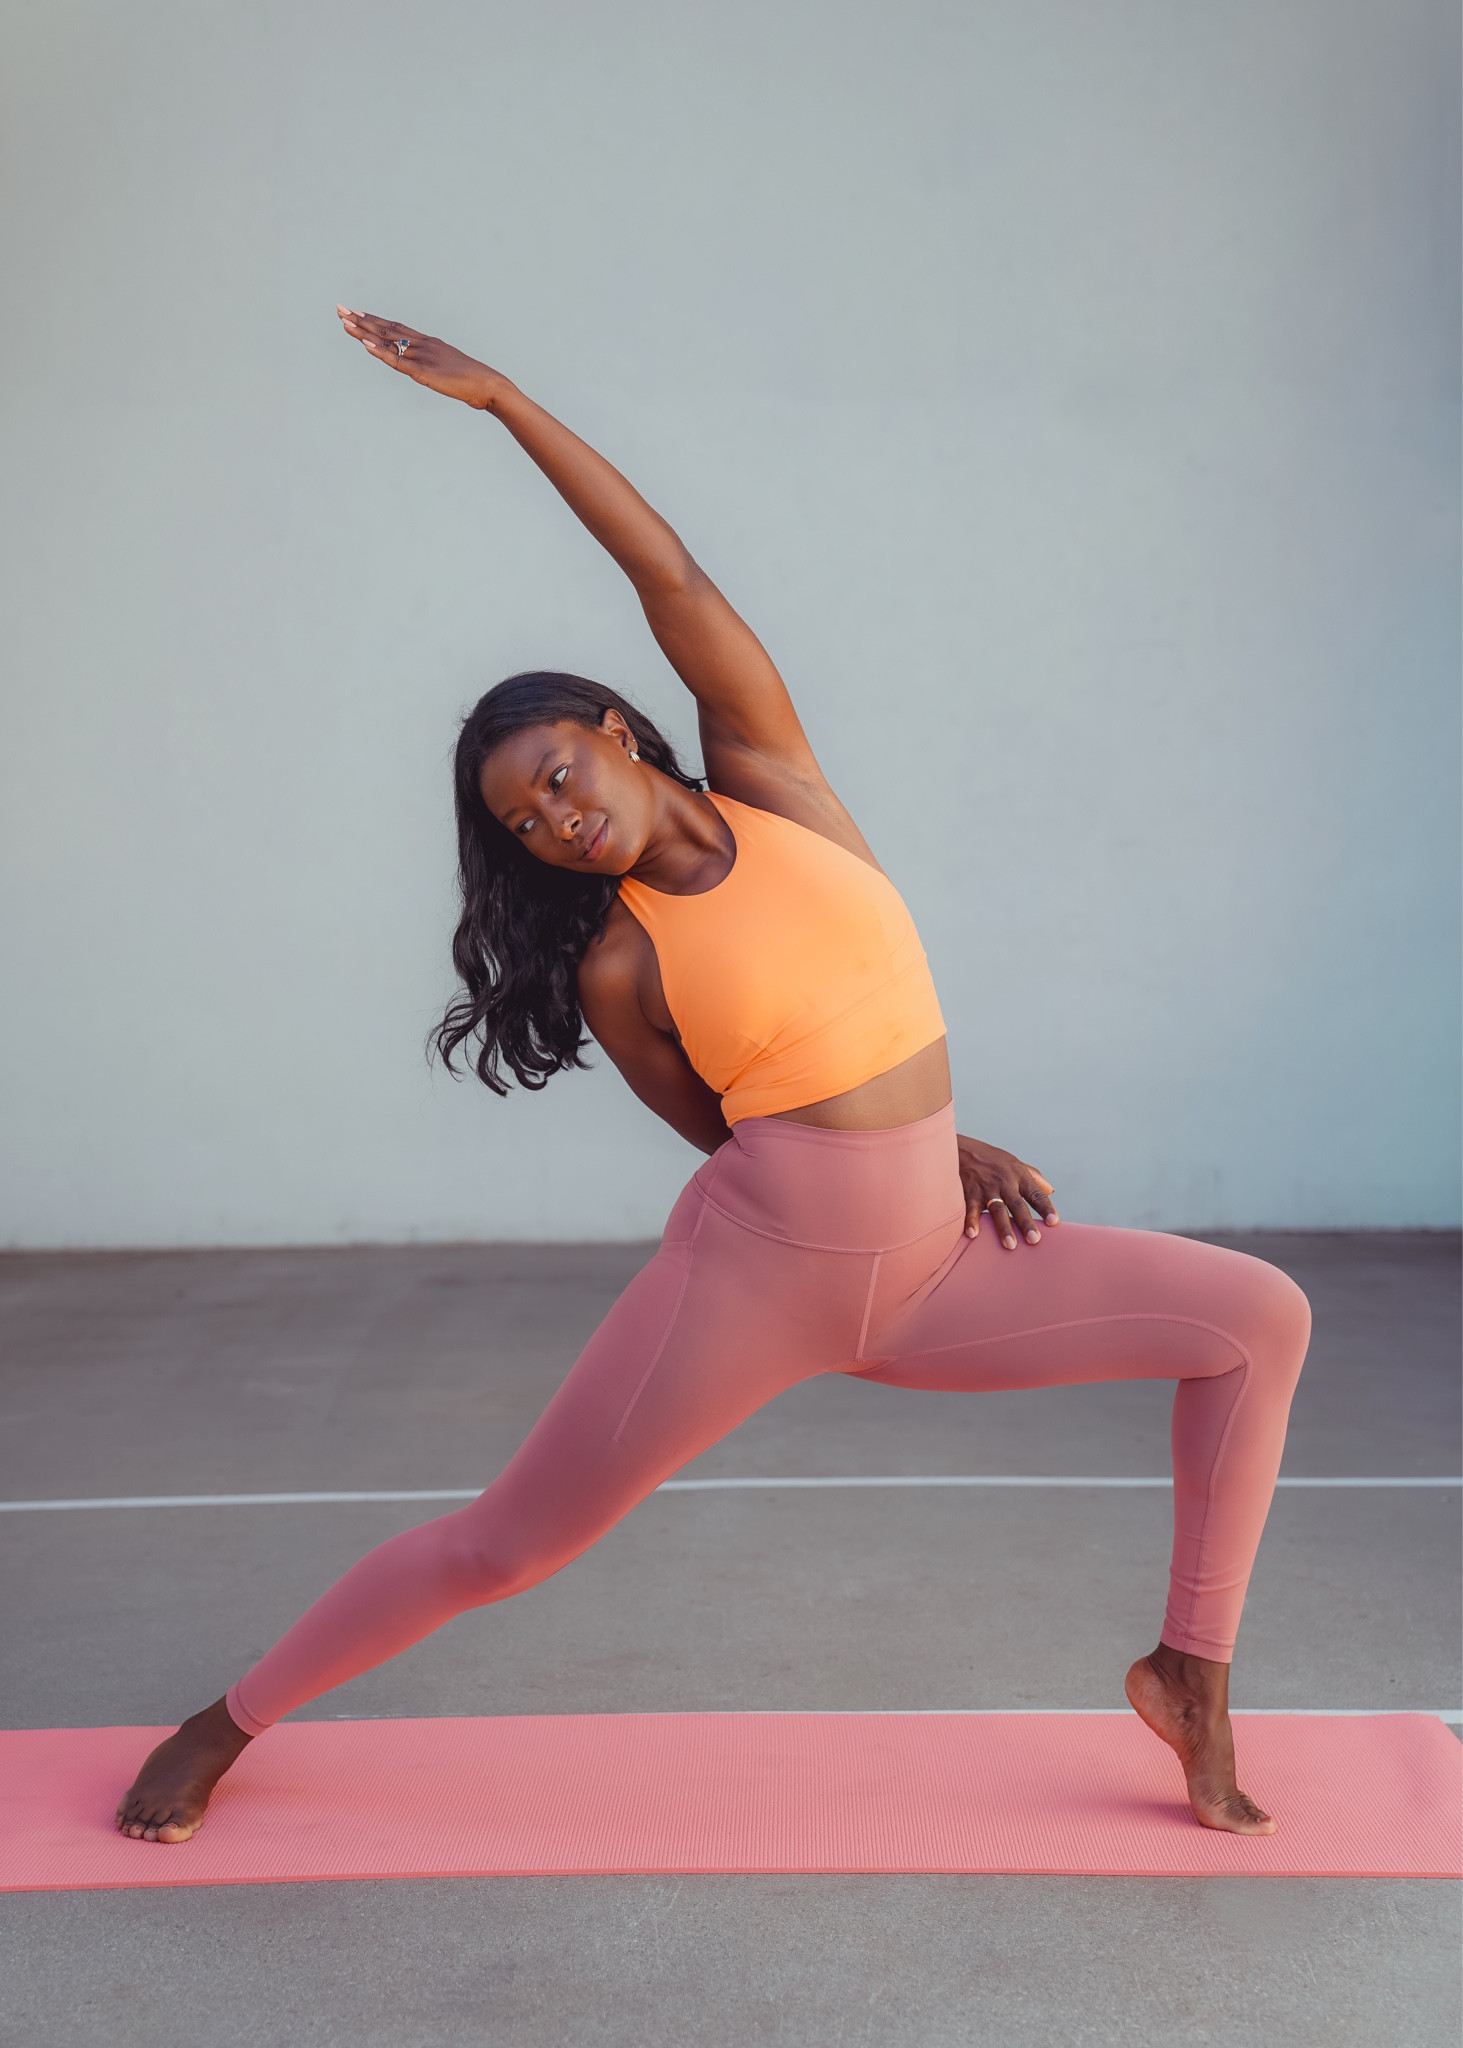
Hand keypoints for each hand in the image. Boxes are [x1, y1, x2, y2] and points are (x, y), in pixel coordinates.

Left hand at [336, 306, 502, 409]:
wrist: (487, 385)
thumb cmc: (471, 380)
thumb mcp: (447, 369)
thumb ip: (432, 366)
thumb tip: (423, 370)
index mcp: (427, 342)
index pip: (395, 327)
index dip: (374, 320)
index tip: (355, 313)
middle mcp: (422, 344)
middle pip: (386, 329)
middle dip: (361, 320)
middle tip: (340, 309)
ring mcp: (421, 357)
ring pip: (387, 342)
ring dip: (364, 332)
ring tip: (345, 322)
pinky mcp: (423, 373)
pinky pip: (397, 361)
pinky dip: (380, 353)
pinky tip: (365, 344)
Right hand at [956, 1133, 1059, 1248]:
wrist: (961, 1149)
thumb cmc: (990, 1158)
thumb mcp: (1014, 1163)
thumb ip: (1033, 1176)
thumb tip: (1050, 1191)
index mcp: (1018, 1176)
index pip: (1035, 1193)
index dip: (1045, 1208)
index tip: (1053, 1222)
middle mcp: (1004, 1182)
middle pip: (1018, 1205)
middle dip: (1026, 1223)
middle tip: (1034, 1240)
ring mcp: (986, 1188)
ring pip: (997, 1209)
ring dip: (1004, 1228)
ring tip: (1010, 1245)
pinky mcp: (969, 1193)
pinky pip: (971, 1209)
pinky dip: (971, 1221)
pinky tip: (973, 1234)